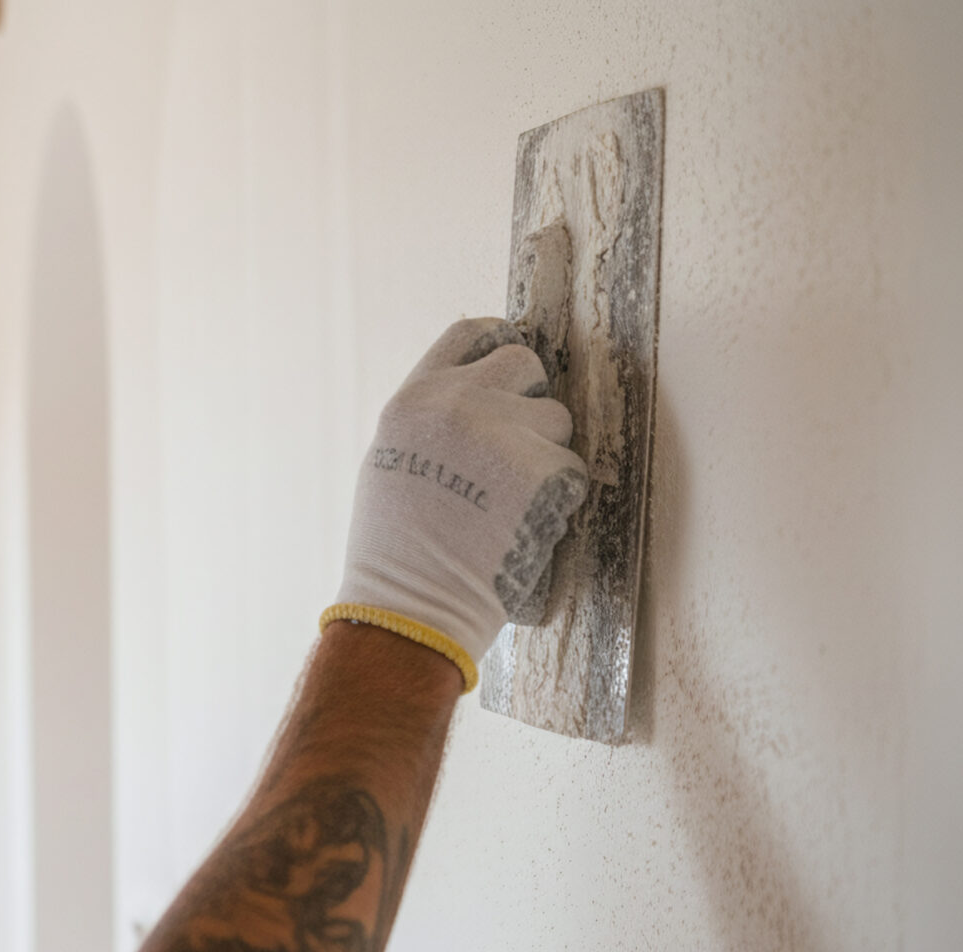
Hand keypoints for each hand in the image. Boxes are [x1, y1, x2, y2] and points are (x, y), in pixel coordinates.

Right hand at [325, 318, 588, 690]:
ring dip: (545, 455)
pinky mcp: (543, 470)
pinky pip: (571, 469)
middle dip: (529, 400)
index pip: (470, 334)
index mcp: (414, 400)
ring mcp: (502, 433)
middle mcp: (457, 403)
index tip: (511, 369)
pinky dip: (557, 498)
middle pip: (523, 364)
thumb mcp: (391, 462)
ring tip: (508, 502)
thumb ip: (432, 420)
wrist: (409, 606)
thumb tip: (480, 396)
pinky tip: (521, 526)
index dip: (497, 345)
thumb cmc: (394, 551)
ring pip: (556, 419)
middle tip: (517, 446)